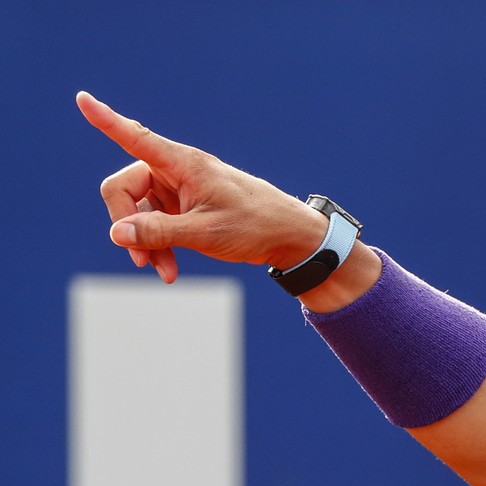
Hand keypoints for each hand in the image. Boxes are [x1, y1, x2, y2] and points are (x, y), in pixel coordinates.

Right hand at [78, 91, 326, 283]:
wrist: (289, 237)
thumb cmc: (255, 226)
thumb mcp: (206, 233)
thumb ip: (160, 232)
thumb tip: (117, 233)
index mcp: (183, 164)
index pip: (135, 137)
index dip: (106, 120)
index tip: (82, 99)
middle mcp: (175, 171)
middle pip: (123, 188)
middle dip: (128, 225)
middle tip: (140, 259)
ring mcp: (177, 190)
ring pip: (138, 212)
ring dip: (145, 243)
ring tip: (163, 271)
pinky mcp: (182, 207)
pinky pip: (154, 224)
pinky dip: (158, 246)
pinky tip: (168, 270)